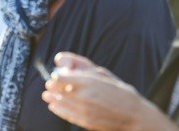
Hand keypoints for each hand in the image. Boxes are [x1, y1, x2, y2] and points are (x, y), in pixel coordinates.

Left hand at [42, 52, 174, 130]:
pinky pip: (67, 115)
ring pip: (60, 103)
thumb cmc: (120, 92)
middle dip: (52, 87)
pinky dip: (58, 110)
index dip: (55, 77)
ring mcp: (84, 110)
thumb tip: (61, 60)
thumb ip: (82, 66)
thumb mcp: (103, 74)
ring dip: (52, 99)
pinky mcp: (85, 121)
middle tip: (49, 86)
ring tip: (47, 96)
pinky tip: (54, 106)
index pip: (60, 78)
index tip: (55, 76)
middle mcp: (84, 96)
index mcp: (89, 82)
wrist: (135, 116)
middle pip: (58, 91)